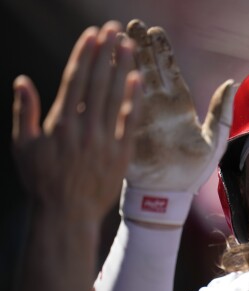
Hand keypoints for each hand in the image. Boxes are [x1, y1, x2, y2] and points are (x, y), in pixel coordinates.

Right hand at [12, 21, 141, 220]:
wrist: (68, 214)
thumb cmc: (42, 181)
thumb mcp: (23, 147)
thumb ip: (24, 112)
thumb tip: (22, 81)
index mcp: (59, 123)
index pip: (74, 80)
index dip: (84, 54)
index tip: (92, 34)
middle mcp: (83, 128)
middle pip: (97, 82)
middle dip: (105, 53)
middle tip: (114, 29)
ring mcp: (104, 140)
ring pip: (115, 97)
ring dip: (122, 69)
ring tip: (128, 45)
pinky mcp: (121, 154)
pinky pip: (130, 122)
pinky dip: (134, 100)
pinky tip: (138, 79)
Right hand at [123, 19, 233, 192]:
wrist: (169, 196)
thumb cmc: (192, 172)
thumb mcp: (213, 141)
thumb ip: (221, 113)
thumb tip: (231, 83)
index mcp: (179, 106)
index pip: (169, 71)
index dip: (161, 51)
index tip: (154, 32)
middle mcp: (158, 106)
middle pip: (147, 68)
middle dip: (139, 47)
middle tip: (131, 24)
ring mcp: (140, 115)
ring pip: (130, 80)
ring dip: (122, 59)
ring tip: (115, 36)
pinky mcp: (126, 127)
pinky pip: (118, 102)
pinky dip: (112, 83)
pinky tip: (105, 65)